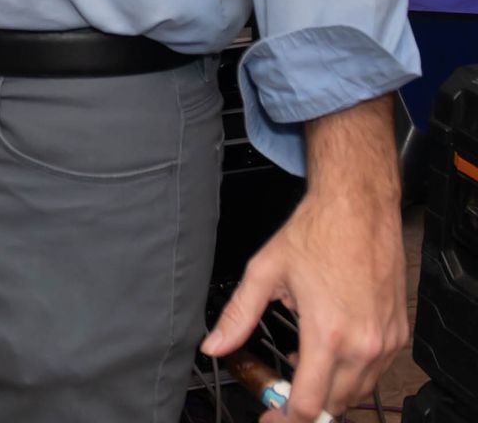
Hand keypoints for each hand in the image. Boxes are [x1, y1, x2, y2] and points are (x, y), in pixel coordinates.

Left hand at [201, 110, 406, 420]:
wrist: (359, 209)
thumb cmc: (314, 234)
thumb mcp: (264, 273)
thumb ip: (237, 317)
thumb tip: (213, 346)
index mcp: (327, 334)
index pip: (310, 404)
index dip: (285, 419)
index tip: (269, 418)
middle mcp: (363, 345)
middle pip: (335, 405)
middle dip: (306, 409)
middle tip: (279, 400)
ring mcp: (385, 341)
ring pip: (356, 391)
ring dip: (328, 390)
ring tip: (299, 368)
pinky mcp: (397, 333)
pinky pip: (373, 370)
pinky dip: (349, 372)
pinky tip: (325, 352)